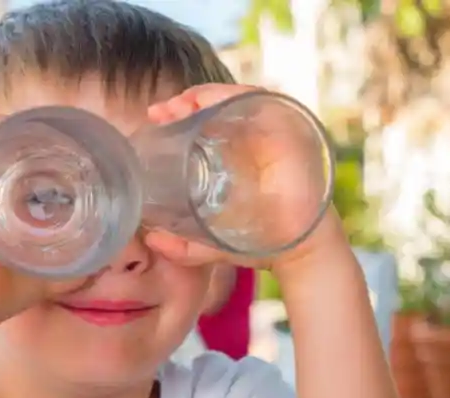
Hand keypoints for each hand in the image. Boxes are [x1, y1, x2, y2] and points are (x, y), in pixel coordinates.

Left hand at [145, 83, 341, 276]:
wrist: (298, 250)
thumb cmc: (260, 240)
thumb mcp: (210, 243)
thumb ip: (182, 247)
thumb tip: (150, 241)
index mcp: (230, 158)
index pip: (201, 126)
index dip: (176, 117)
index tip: (153, 118)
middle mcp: (248, 141)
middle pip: (213, 109)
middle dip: (183, 103)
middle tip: (160, 112)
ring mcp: (267, 133)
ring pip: (232, 100)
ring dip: (202, 95)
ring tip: (178, 105)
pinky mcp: (285, 129)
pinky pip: (258, 100)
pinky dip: (230, 95)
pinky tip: (205, 101)